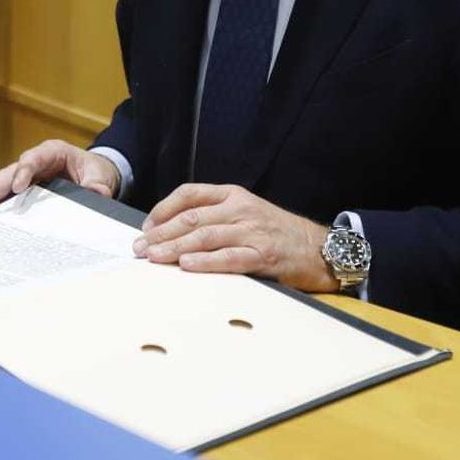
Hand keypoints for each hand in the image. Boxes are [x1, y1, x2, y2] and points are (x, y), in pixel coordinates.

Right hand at [0, 140, 120, 209]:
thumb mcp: (101, 175)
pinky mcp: (27, 189)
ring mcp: (29, 176)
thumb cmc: (95, 170)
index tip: (18, 186)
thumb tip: (96, 192)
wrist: (95, 176)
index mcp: (53, 152)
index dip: (24, 171)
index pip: (34, 158)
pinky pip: (11, 196)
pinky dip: (0, 205)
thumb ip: (97, 184)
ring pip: (6, 183)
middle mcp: (36, 162)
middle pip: (12, 171)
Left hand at [133, 184, 338, 291]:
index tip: (146, 225)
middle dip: (161, 233)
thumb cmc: (278, 233)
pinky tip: (187, 265)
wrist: (319, 248)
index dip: (163, 209)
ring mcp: (252, 231)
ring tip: (154, 257)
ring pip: (205, 237)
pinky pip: (228, 258)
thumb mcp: (247, 212)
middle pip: (192, 218)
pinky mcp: (263, 255)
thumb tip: (175, 231)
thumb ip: (217, 216)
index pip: (190, 193)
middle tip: (140, 247)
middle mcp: (241, 209)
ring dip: (175, 248)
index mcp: (234, 195)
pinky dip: (205, 262)